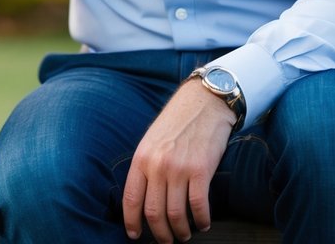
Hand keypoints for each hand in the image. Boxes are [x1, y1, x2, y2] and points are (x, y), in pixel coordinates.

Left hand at [122, 82, 235, 242]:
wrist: (203, 103)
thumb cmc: (177, 123)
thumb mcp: (152, 142)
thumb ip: (146, 167)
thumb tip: (143, 199)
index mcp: (141, 159)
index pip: (131, 200)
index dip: (131, 223)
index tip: (136, 236)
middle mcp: (157, 166)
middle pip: (153, 213)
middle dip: (159, 234)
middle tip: (166, 241)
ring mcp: (179, 168)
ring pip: (175, 215)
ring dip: (181, 232)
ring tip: (185, 235)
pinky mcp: (201, 170)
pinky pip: (199, 206)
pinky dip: (201, 221)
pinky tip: (203, 223)